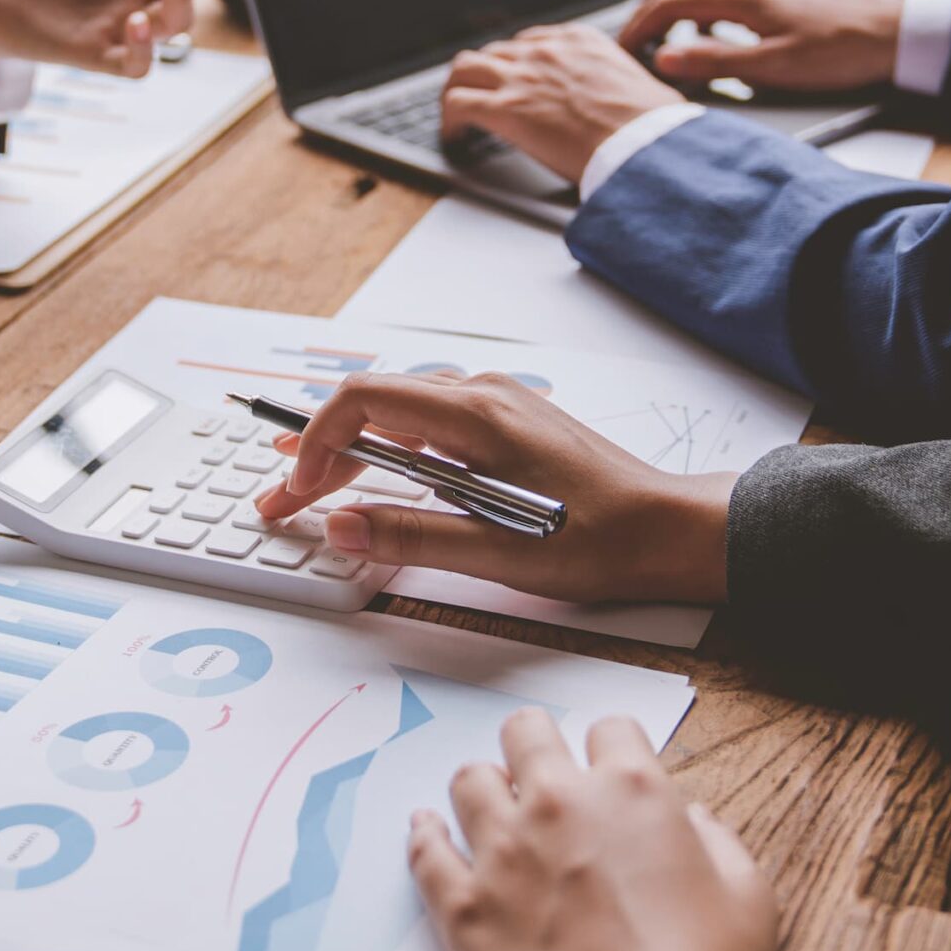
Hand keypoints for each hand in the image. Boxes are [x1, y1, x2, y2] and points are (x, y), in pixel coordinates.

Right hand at [253, 372, 734, 605]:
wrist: (669, 529)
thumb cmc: (601, 540)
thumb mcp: (498, 553)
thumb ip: (412, 536)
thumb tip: (340, 527)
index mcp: (477, 416)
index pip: (365, 400)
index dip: (316, 442)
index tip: (296, 491)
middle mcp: (483, 397)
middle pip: (374, 404)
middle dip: (319, 451)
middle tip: (280, 498)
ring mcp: (497, 406)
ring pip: (399, 413)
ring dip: (351, 449)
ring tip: (311, 487)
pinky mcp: (508, 425)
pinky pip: (429, 423)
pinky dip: (389, 447)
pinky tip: (376, 478)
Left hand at [410, 708, 776, 950]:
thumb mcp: (748, 895)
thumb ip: (717, 842)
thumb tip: (691, 823)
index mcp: (633, 791)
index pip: (610, 728)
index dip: (613, 749)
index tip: (611, 772)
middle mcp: (559, 804)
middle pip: (526, 732)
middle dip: (536, 746)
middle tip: (543, 774)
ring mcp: (503, 851)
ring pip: (469, 779)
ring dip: (484, 787)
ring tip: (493, 809)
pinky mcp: (463, 905)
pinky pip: (425, 848)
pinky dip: (425, 834)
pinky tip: (429, 829)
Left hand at [442, 25, 671, 184]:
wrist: (644, 145)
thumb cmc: (653, 126)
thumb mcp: (645, 87)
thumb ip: (624, 86)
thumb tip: (640, 104)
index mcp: (580, 41)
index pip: (530, 41)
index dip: (515, 63)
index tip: (513, 79)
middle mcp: (545, 51)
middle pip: (495, 52)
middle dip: (486, 76)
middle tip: (482, 97)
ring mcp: (521, 77)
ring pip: (465, 69)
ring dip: (458, 89)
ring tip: (457, 110)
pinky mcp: (504, 109)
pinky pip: (456, 102)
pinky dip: (448, 119)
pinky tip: (454, 135)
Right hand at [619, 0, 902, 92]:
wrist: (894, 32)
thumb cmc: (840, 53)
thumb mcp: (775, 67)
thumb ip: (716, 62)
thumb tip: (665, 60)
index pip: (668, 3)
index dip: (637, 28)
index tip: (622, 53)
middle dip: (646, 11)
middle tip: (632, 42)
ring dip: (672, 4)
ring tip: (662, 37)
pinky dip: (700, 3)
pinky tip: (711, 29)